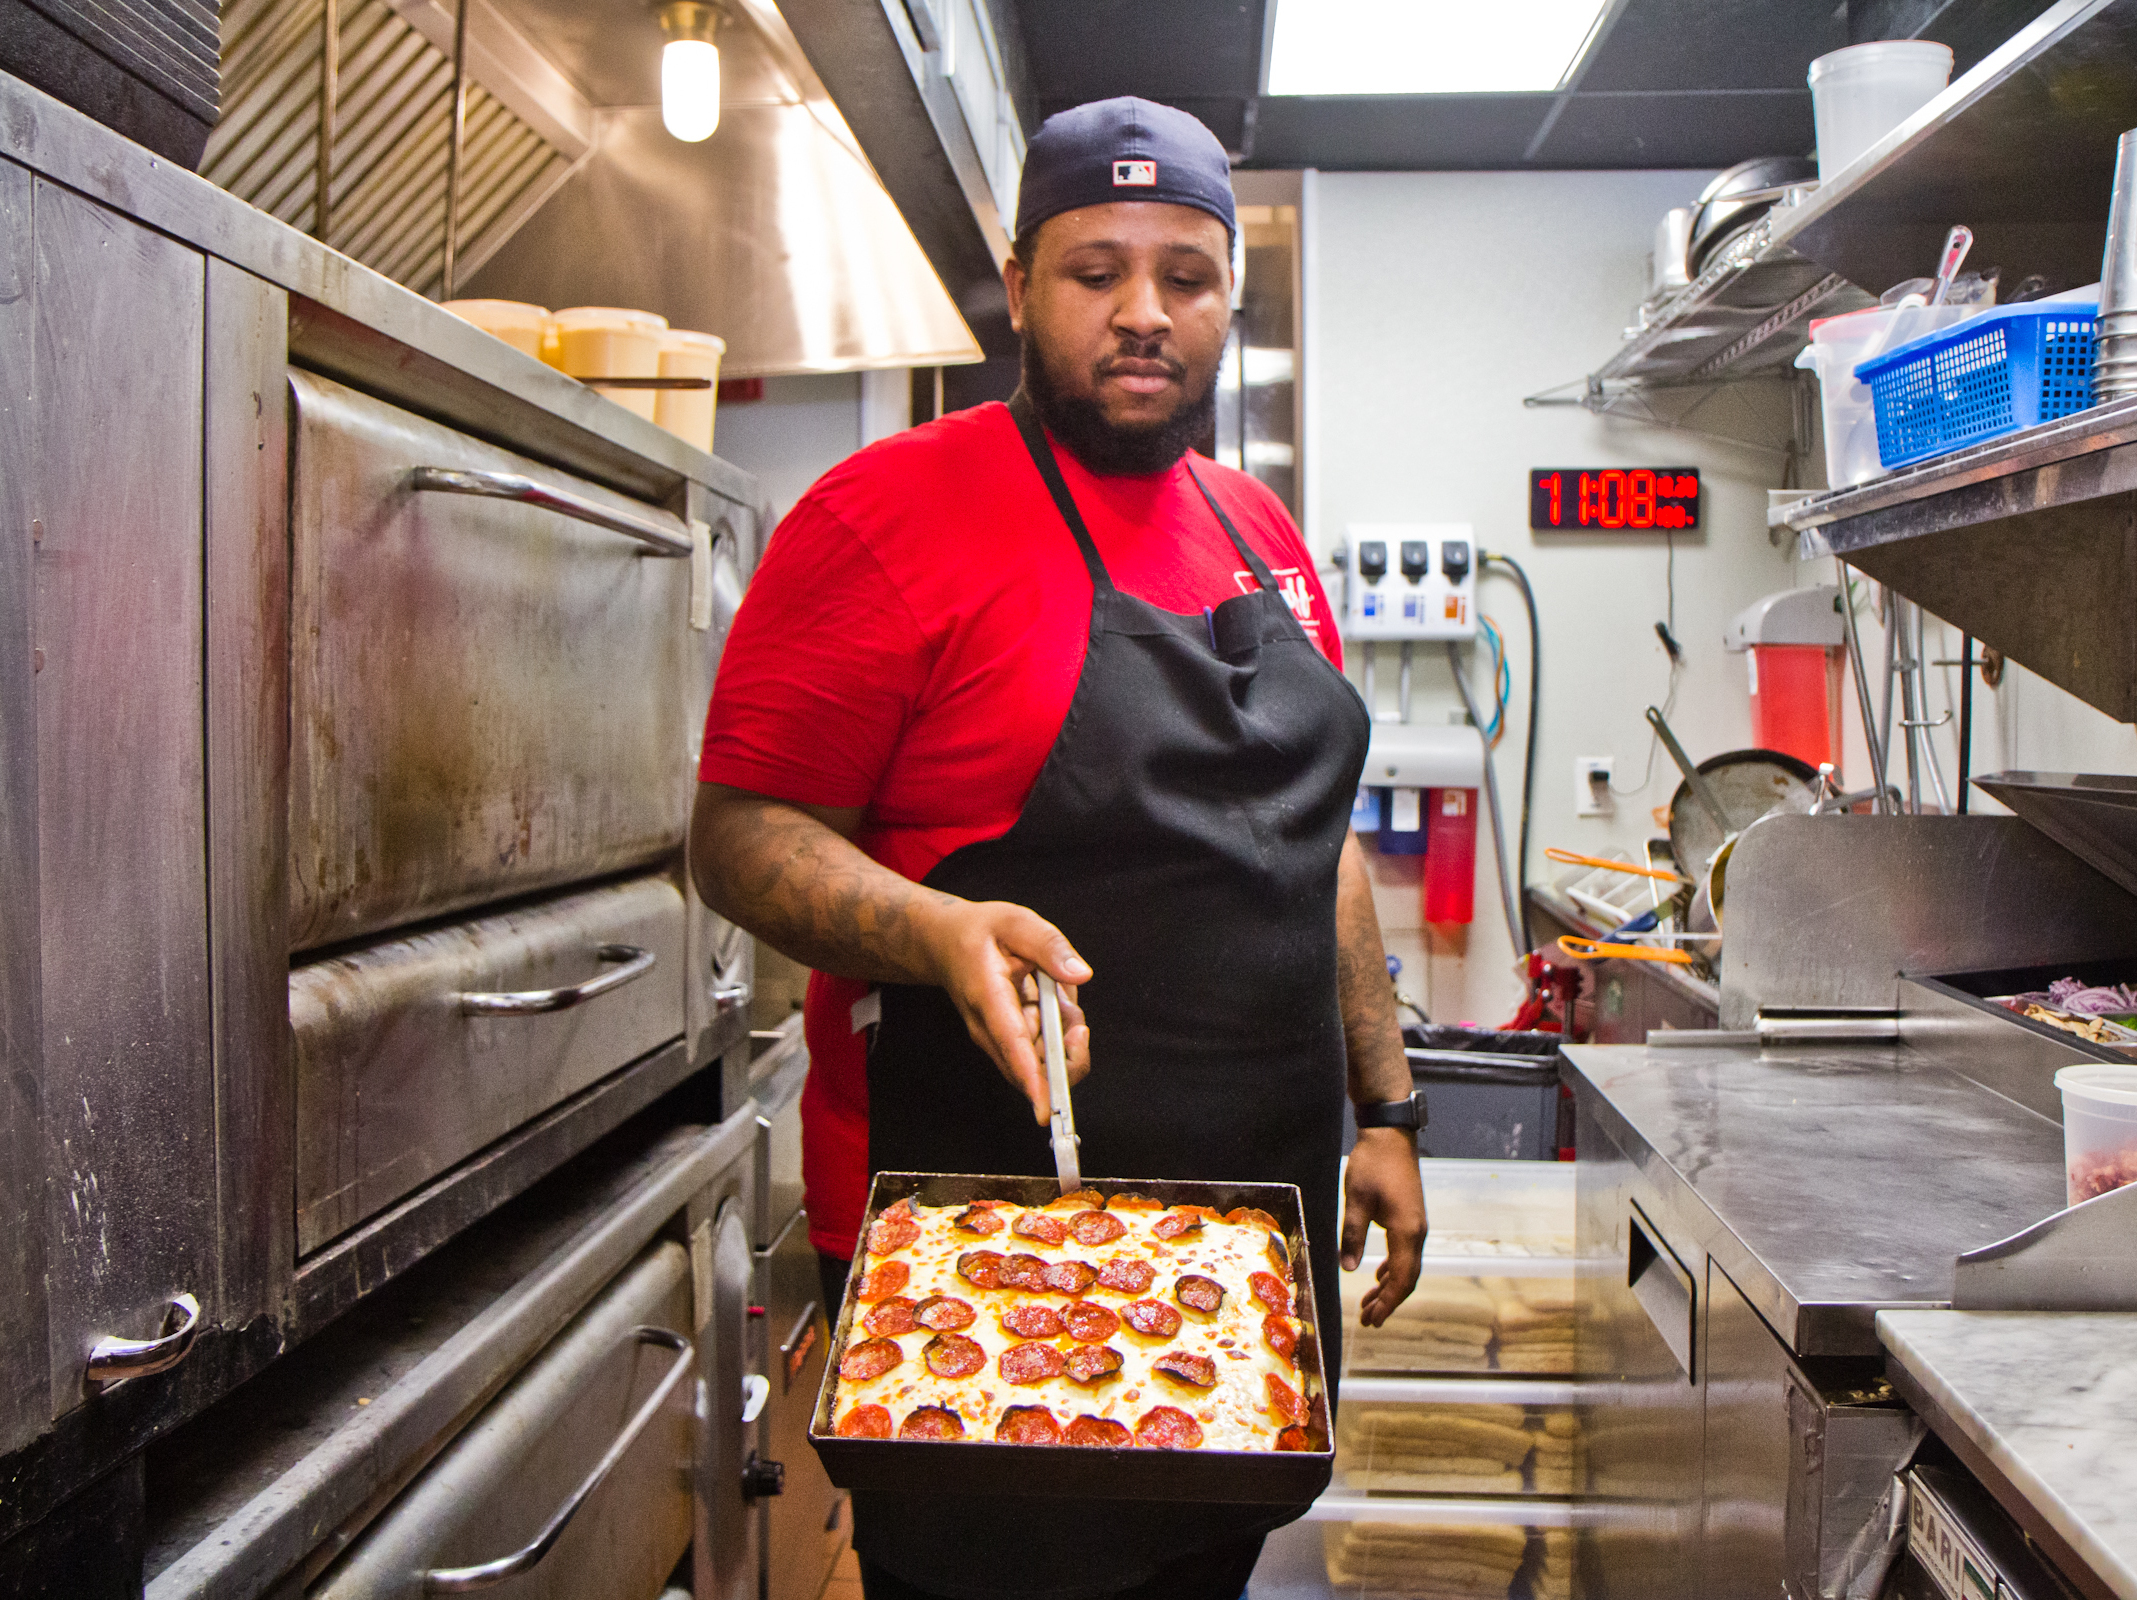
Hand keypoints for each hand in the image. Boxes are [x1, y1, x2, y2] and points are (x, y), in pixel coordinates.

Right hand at [918, 900, 1091, 1122]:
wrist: (944, 943)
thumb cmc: (980, 933)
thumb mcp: (1016, 922)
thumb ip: (1049, 946)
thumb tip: (1081, 975)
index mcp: (988, 997)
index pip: (1013, 1044)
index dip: (1033, 1079)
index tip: (1046, 1109)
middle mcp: (988, 1030)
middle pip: (1035, 1069)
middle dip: (1067, 1047)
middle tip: (1068, 1007)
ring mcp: (996, 1041)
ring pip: (1043, 1062)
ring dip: (1062, 1032)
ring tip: (1050, 990)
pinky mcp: (1006, 1045)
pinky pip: (1041, 1053)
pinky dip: (1055, 1029)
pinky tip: (1045, 999)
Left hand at [1341, 1128, 1426, 1327]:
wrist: (1390, 1135)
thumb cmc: (1373, 1164)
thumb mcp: (1356, 1200)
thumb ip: (1353, 1236)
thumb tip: (1349, 1269)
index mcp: (1407, 1231)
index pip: (1402, 1279)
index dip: (1388, 1303)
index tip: (1373, 1320)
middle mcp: (1417, 1232)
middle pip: (1407, 1277)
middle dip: (1388, 1301)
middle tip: (1368, 1320)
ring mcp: (1416, 1224)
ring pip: (1407, 1266)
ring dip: (1389, 1286)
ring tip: (1369, 1304)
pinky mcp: (1410, 1217)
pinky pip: (1405, 1252)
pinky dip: (1393, 1268)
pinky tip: (1378, 1275)